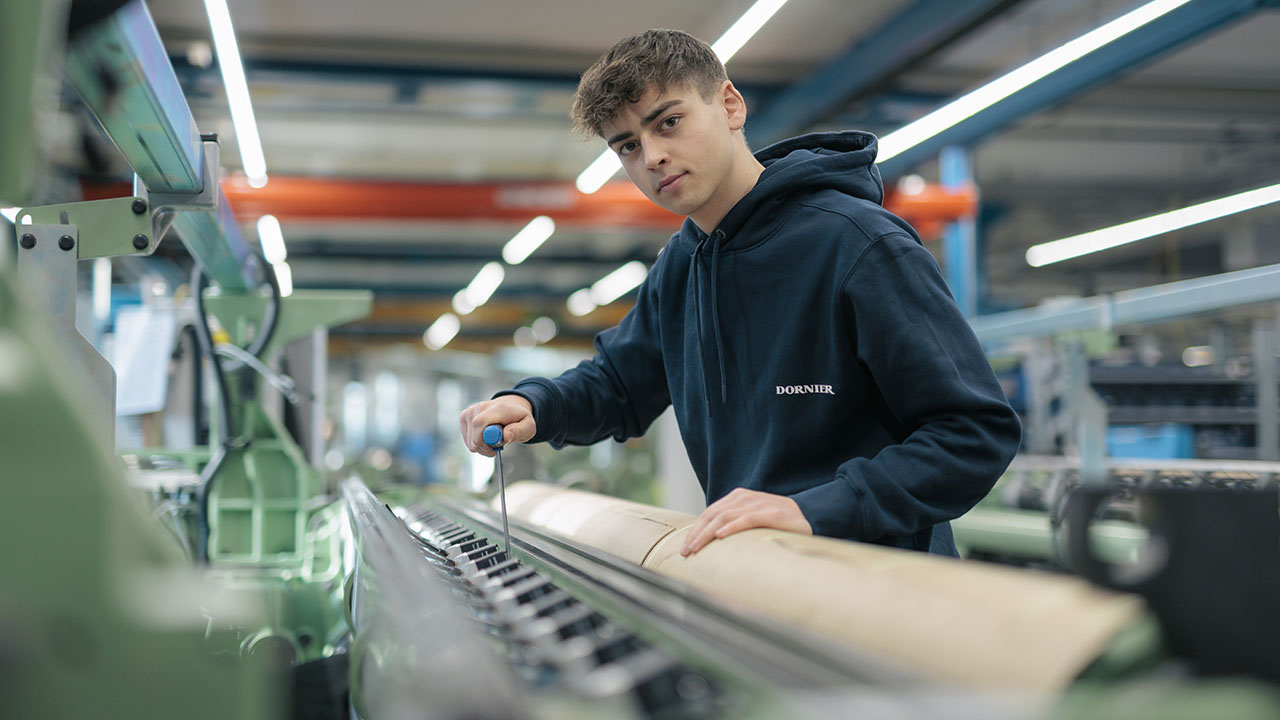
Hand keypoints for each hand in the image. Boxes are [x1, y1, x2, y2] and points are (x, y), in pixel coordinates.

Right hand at [459, 395, 535, 456]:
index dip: (484, 441)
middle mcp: (480, 407)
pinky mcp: (464, 416)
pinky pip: (467, 439)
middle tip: (497, 447)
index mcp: (497, 408)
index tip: (495, 448)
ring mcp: (470, 411)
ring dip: (481, 446)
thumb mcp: (528, 426)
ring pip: (470, 441)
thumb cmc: (519, 418)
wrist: (512, 405)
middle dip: (485, 448)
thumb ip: (519, 431)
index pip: (480, 424)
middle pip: (474, 437)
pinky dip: (476, 443)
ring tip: (493, 439)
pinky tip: (485, 437)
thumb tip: (506, 436)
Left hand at [680, 488, 811, 555]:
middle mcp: (744, 497)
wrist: (808, 517)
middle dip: (697, 534)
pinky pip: (747, 519)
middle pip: (713, 515)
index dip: (695, 530)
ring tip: (697, 547)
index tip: (684, 548)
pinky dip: (732, 527)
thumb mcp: (750, 521)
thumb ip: (732, 524)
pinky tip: (721, 536)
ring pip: (725, 517)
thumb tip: (706, 543)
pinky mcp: (772, 513)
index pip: (709, 513)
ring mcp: (758, 503)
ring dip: (708, 533)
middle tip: (686, 552)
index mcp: (736, 497)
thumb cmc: (775, 524)